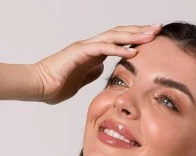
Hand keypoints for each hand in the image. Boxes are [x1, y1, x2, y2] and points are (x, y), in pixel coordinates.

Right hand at [31, 24, 161, 104]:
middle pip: (120, 34)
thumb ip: (91, 73)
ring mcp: (85, 47)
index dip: (135, 39)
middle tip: (158, 29)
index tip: (151, 40)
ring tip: (151, 36)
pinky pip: (103, 49)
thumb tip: (102, 69)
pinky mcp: (80, 53)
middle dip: (140, 31)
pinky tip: (133, 51)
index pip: (118, 41)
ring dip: (134, 36)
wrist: (37, 86)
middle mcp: (90, 46)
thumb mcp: (80, 81)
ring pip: (114, 36)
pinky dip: (119, 49)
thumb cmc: (54, 86)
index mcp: (92, 53)